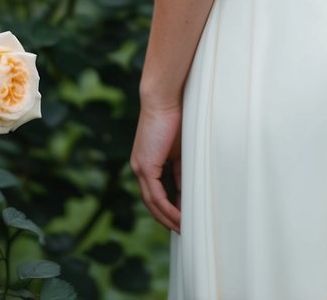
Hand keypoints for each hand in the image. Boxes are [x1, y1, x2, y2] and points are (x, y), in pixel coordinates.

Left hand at [131, 100, 182, 232]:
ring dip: (168, 218)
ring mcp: (141, 167)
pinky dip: (168, 209)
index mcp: (148, 160)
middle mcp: (140, 167)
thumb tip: (186, 186)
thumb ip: (181, 165)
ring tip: (184, 229)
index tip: (183, 216)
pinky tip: (180, 217)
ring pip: (153, 203)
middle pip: (153, 201)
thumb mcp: (181, 146)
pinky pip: (156, 196)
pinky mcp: (145, 166)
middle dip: (167, 218)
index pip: (158, 190)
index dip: (169, 206)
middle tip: (183, 229)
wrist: (165, 97)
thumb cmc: (176, 114)